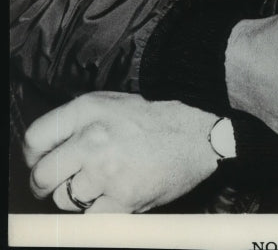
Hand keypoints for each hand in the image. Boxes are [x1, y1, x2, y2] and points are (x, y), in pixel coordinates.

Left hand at [23, 92, 218, 212]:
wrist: (198, 135)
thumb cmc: (153, 120)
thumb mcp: (111, 104)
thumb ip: (76, 122)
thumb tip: (43, 152)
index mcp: (89, 109)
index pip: (34, 139)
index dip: (35, 156)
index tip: (44, 161)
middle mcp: (93, 138)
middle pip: (42, 176)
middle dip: (48, 183)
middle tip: (63, 181)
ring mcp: (107, 171)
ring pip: (65, 199)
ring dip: (78, 197)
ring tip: (103, 182)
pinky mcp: (122, 199)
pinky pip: (89, 218)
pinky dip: (98, 211)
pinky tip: (115, 195)